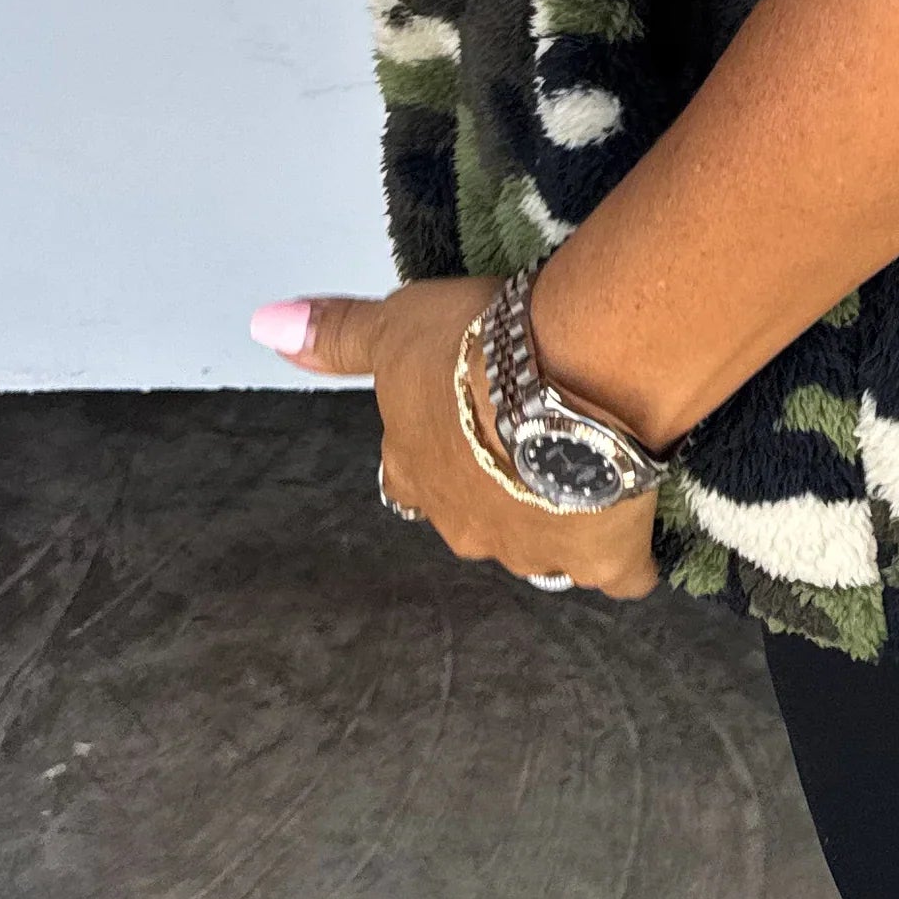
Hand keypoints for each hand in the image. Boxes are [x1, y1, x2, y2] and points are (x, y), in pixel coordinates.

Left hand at [253, 282, 660, 598]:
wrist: (562, 381)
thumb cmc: (468, 350)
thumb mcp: (396, 325)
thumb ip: (338, 335)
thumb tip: (262, 326)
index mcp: (416, 476)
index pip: (410, 479)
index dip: (437, 452)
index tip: (464, 420)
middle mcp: (465, 528)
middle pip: (476, 517)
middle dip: (499, 488)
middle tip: (533, 431)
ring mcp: (535, 553)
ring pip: (541, 546)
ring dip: (556, 515)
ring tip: (590, 461)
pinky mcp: (602, 561)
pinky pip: (617, 574)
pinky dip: (624, 555)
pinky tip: (637, 524)